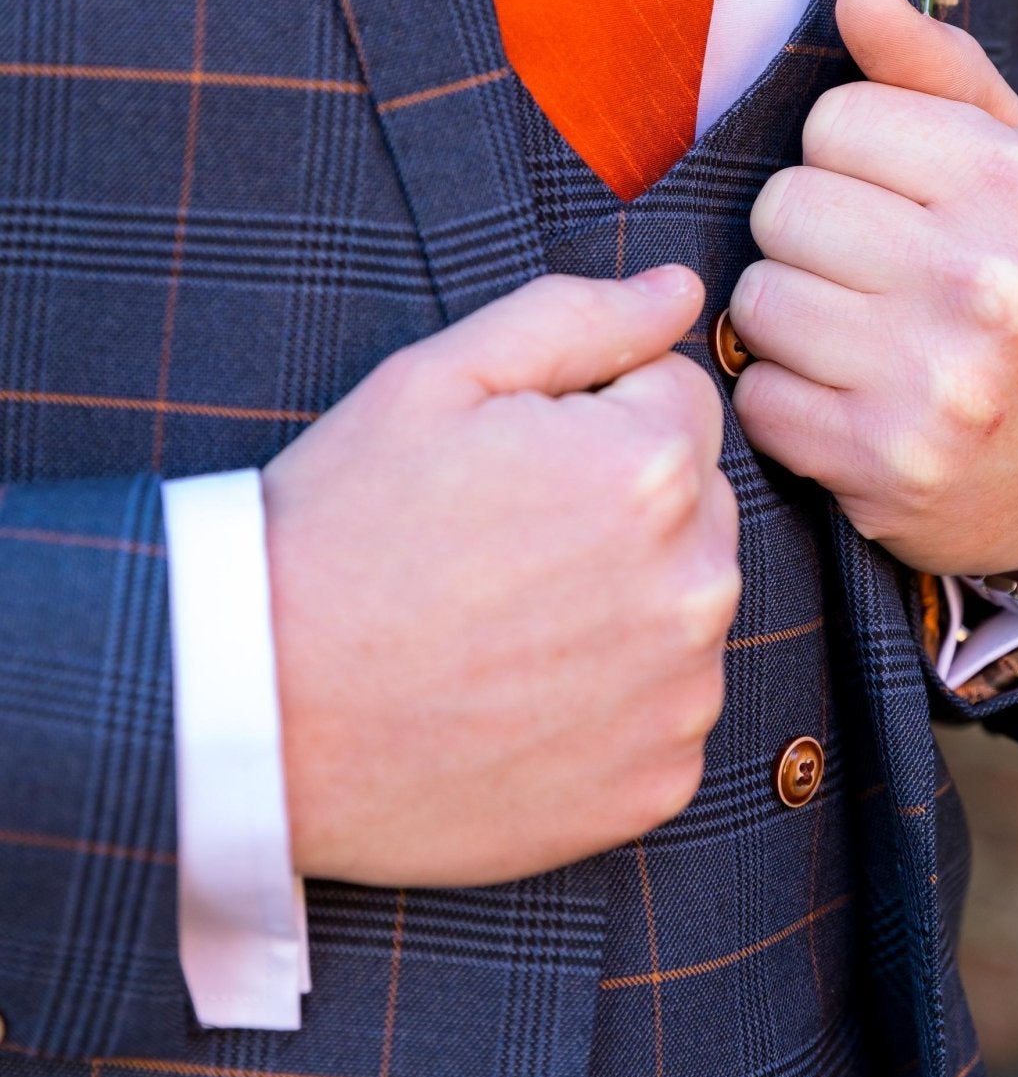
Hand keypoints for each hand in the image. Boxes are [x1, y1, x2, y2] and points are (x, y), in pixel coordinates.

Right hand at [263, 268, 737, 886]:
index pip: (679, 398)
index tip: (513, 457)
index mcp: (650, 466)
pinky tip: (519, 693)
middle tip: (499, 539)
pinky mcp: (657, 785)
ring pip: (685, 604)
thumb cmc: (341, 528)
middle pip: (695, 502)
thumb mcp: (437, 378)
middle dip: (622, 500)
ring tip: (503, 617)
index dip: (592, 412)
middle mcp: (694, 584)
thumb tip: (681, 291)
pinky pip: (666, 708)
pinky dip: (613, 699)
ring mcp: (679, 695)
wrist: (261, 707)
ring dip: (625, 599)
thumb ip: (579, 317)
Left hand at [730, 0, 1017, 576]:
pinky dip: (782, 398)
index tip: (887, 198)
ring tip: (850, 334)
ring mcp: (939, 380)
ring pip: (758, 298)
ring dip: (785, 316)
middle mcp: (990, 282)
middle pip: (785, 204)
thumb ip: (939, 71)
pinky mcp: (886, 462)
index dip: (845, 157)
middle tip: (862, 271)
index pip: (835, 120)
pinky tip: (842, 400)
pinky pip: (758, 394)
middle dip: (807, 234)